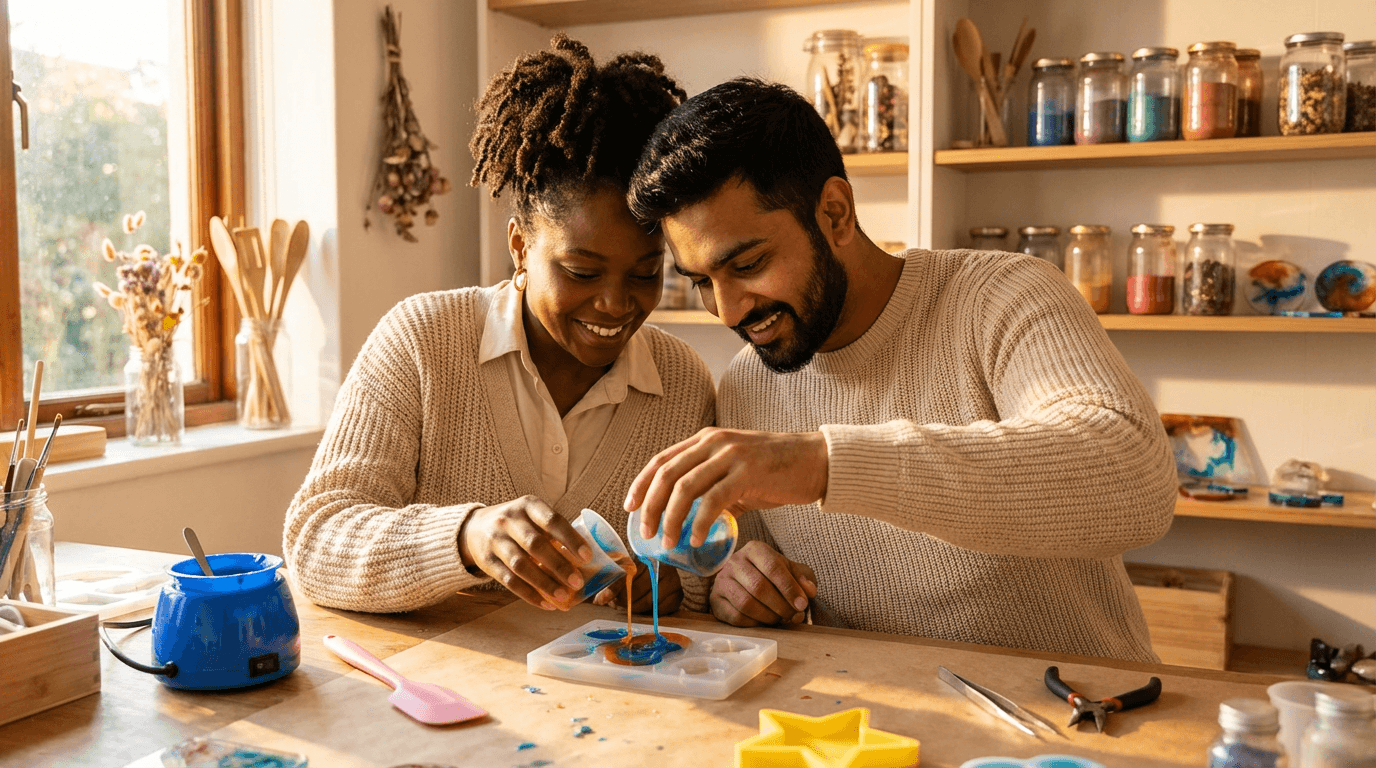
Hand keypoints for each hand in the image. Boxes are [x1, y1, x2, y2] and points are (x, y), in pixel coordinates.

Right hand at [459, 495, 592, 609]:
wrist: (475, 528)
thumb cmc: (518, 525)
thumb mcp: (533, 517)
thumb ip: (556, 533)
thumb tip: (593, 558)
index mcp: (529, 505)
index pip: (552, 520)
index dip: (571, 539)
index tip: (587, 557)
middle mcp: (510, 520)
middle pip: (536, 545)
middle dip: (559, 565)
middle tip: (578, 582)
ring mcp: (495, 540)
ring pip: (521, 565)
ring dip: (544, 583)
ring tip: (563, 597)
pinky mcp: (486, 561)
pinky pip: (509, 581)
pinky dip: (529, 594)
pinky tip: (545, 603)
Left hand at [592, 562, 682, 614]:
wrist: (660, 569)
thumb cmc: (638, 571)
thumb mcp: (624, 571)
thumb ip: (612, 584)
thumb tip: (599, 601)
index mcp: (645, 556)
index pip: (627, 575)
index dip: (613, 589)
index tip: (601, 600)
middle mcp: (661, 566)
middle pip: (637, 589)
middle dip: (624, 600)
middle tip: (617, 604)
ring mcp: (672, 579)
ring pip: (649, 601)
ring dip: (636, 607)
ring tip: (630, 606)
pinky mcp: (678, 594)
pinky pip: (662, 609)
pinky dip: (651, 612)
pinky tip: (646, 608)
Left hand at [624, 428, 827, 547]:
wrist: (817, 461)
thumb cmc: (778, 471)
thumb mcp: (738, 474)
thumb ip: (714, 489)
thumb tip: (693, 520)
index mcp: (707, 440)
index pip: (662, 460)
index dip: (641, 484)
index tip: (629, 507)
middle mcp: (714, 442)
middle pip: (667, 474)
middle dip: (650, 506)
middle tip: (646, 533)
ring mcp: (731, 455)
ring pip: (685, 487)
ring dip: (671, 518)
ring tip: (668, 542)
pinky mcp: (748, 471)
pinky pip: (714, 499)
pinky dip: (699, 522)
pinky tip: (695, 539)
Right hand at [709, 541, 816, 626]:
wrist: (747, 582)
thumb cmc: (773, 576)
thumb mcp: (792, 572)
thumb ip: (804, 578)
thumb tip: (809, 591)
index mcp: (755, 549)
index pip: (772, 567)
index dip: (789, 588)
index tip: (802, 604)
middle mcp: (735, 561)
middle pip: (759, 587)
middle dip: (781, 605)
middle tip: (793, 615)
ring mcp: (722, 581)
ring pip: (746, 603)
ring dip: (768, 616)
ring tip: (780, 619)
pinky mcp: (715, 600)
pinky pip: (736, 617)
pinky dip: (754, 623)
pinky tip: (764, 622)